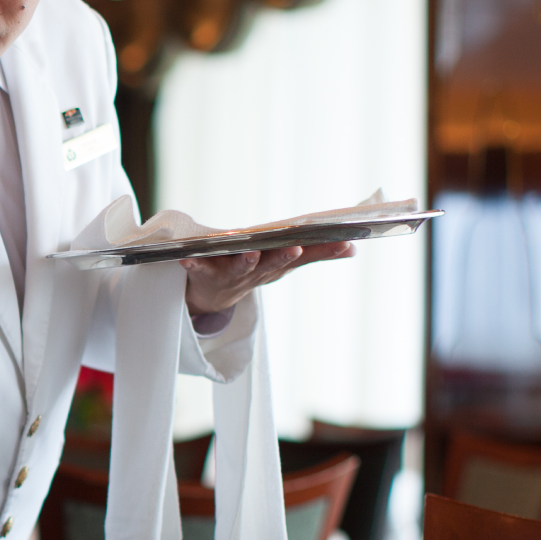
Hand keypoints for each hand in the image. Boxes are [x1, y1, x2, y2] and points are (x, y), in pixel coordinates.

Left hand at [180, 241, 355, 317]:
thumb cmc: (254, 270)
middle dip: (283, 257)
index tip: (345, 242)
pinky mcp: (205, 275)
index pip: (304, 257)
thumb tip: (353, 247)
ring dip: (246, 262)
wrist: (212, 297)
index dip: (324, 251)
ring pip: (241, 270)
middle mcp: (257, 273)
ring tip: (250, 253)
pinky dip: (193, 265)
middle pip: (273, 266)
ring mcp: (231, 276)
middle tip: (294, 248)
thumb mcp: (284, 264)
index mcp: (277, 267)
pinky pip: (199, 270)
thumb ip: (315, 253)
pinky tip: (186, 258)